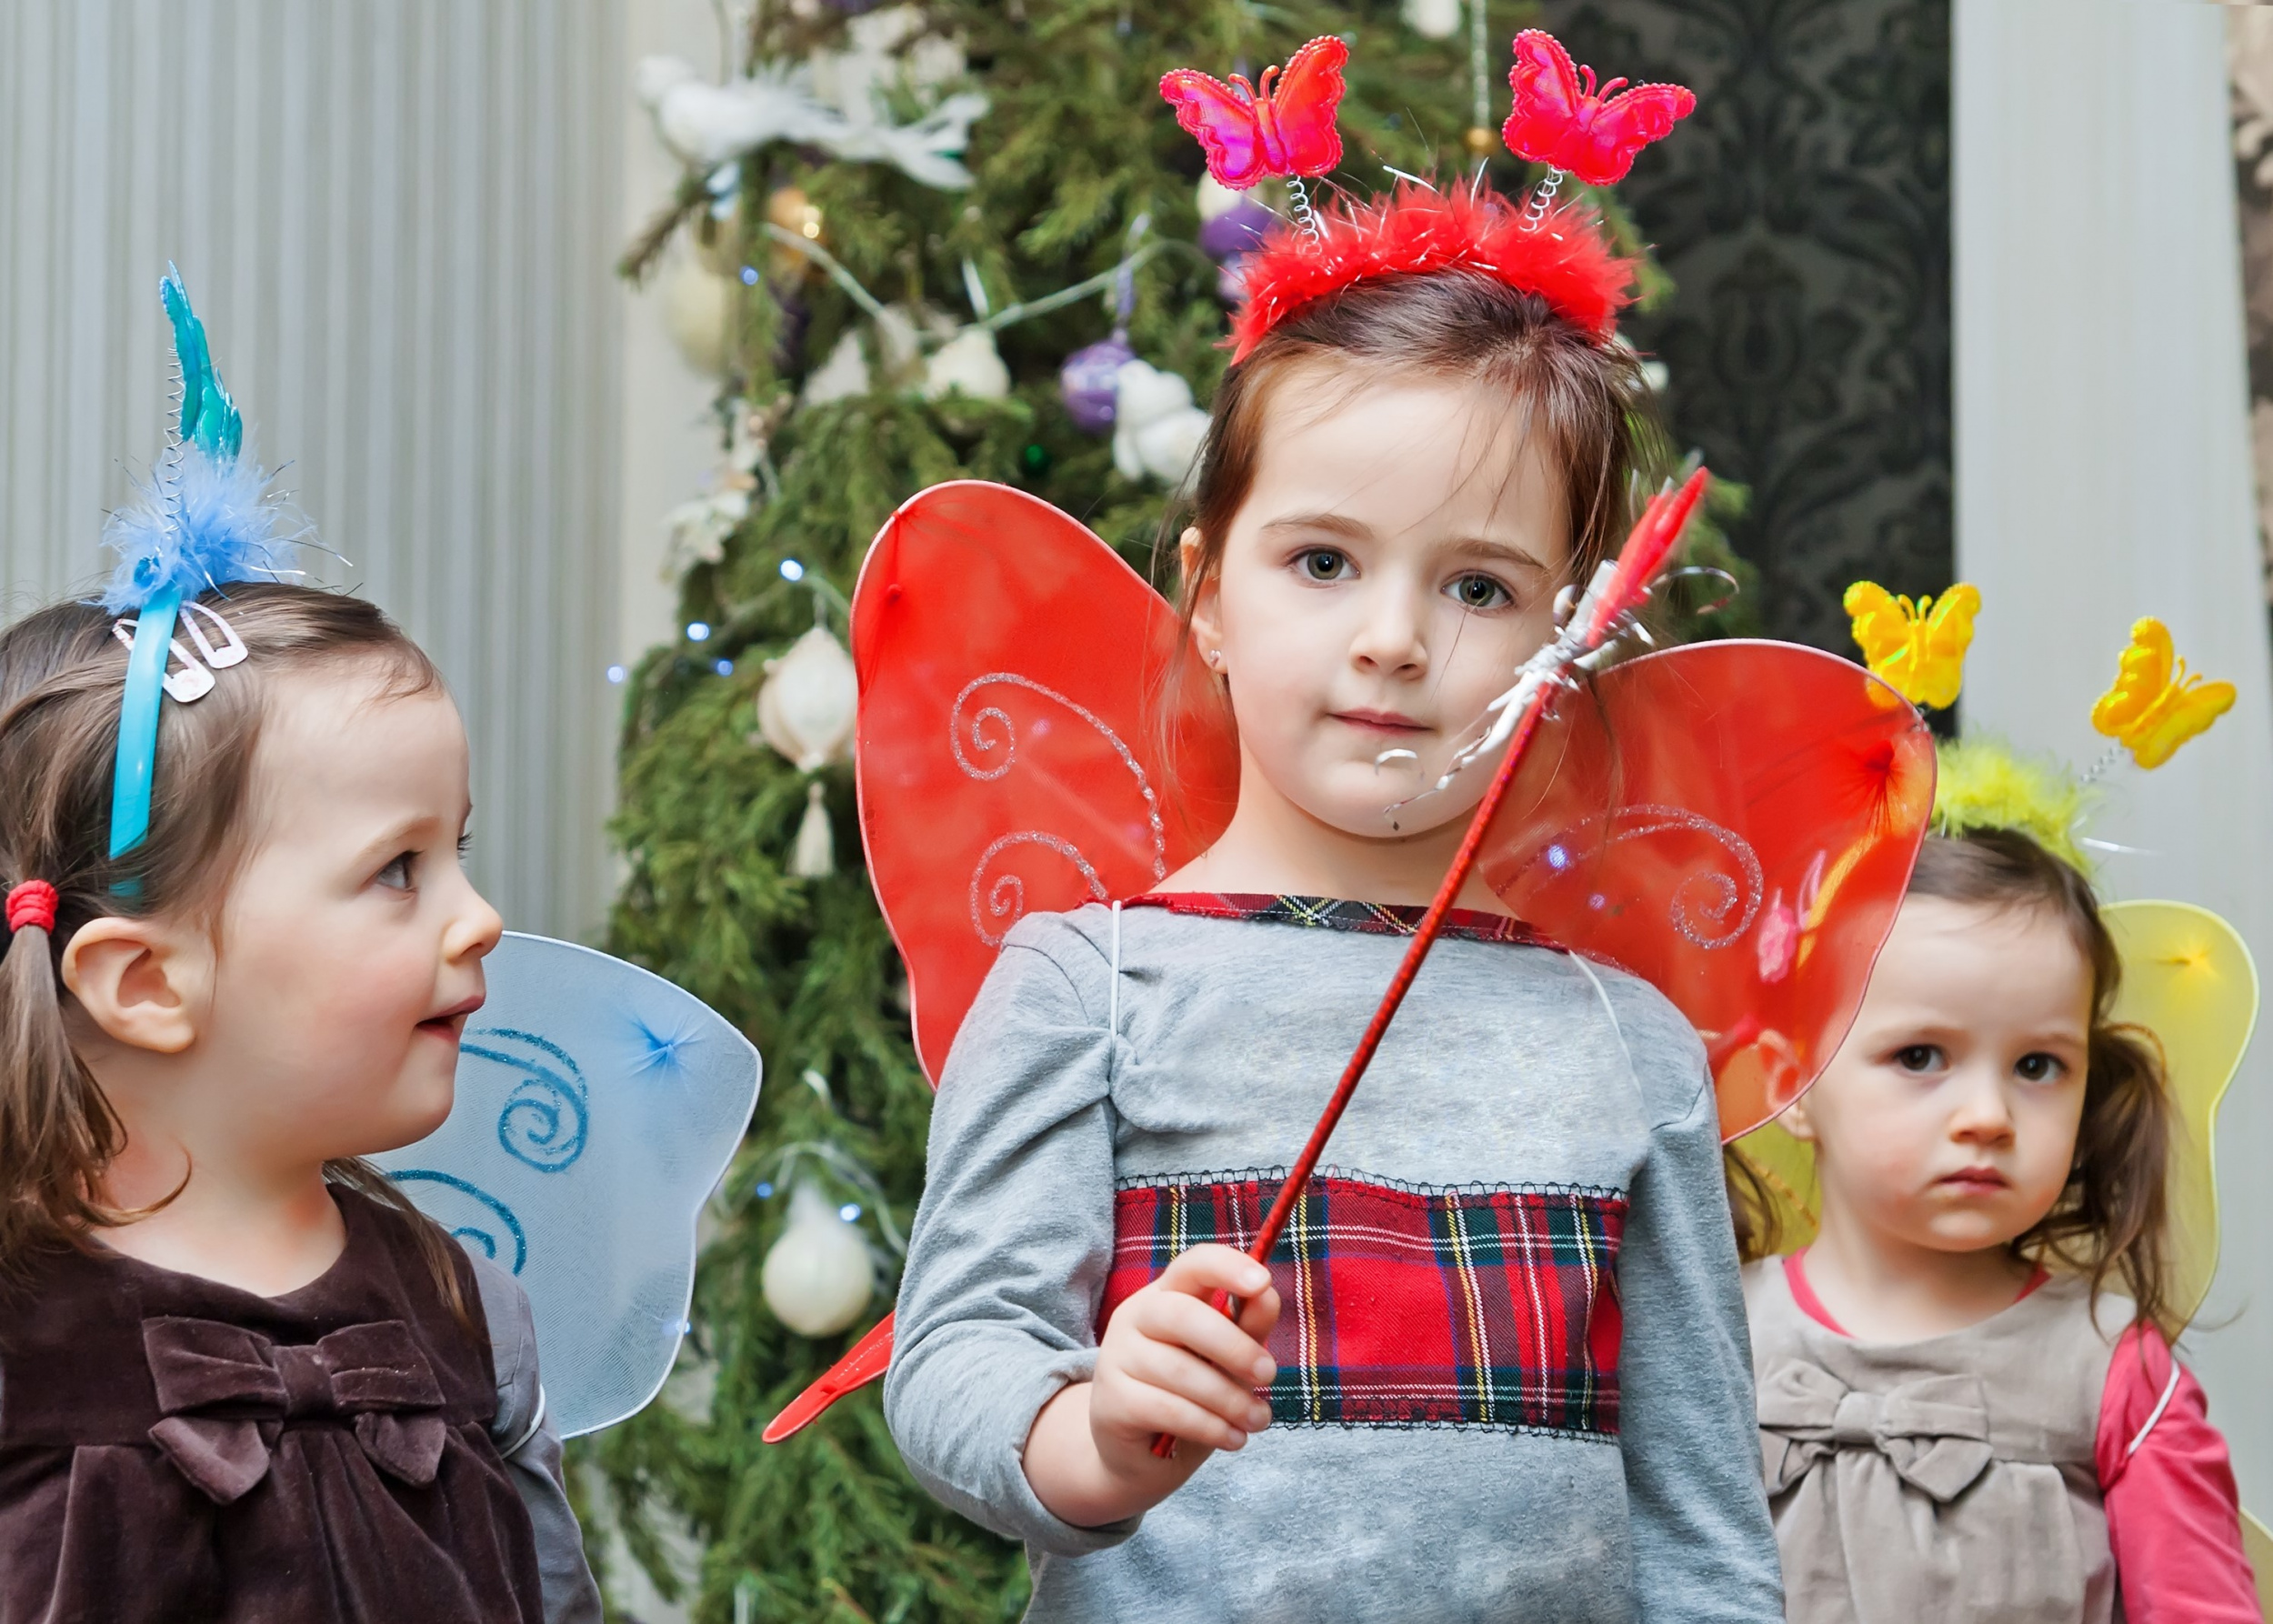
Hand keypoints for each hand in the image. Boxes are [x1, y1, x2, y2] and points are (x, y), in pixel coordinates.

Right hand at [1021, 1244, 1281, 1527]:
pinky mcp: (1112, 1401)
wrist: (1141, 1454)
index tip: (1262, 1282)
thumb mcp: (1226, 1358)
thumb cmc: (1192, 1395)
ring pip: (1181, 1371)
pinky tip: (1233, 1438)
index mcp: (1167, 1294)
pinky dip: (1210, 1426)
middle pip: (1184, 1315)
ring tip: (1257, 1419)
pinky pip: (1169, 1409)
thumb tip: (1267, 1294)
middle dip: (1235, 1346)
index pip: (1192, 1265)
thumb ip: (1247, 1325)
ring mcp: (1117, 1357)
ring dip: (1231, 1399)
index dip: (1227, 1267)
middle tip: (1268, 1374)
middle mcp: (1135, 1316)